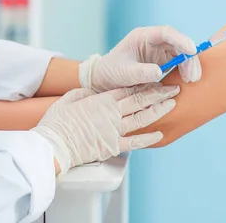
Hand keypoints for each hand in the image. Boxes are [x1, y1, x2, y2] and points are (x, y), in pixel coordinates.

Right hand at [31, 83, 178, 177]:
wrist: (52, 146)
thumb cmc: (57, 124)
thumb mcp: (68, 100)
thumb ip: (84, 93)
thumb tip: (92, 90)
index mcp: (102, 100)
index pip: (129, 88)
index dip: (145, 83)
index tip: (157, 79)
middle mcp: (112, 113)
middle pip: (140, 100)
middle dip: (160, 93)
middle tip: (173, 88)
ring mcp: (114, 130)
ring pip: (142, 117)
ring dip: (159, 110)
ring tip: (172, 103)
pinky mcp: (113, 146)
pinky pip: (135, 141)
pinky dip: (149, 138)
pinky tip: (160, 133)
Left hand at [79, 26, 201, 91]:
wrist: (105, 80)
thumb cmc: (111, 72)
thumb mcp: (124, 72)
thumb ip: (140, 72)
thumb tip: (159, 72)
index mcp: (143, 36)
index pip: (166, 33)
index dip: (181, 40)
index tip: (191, 51)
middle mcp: (155, 40)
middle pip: (178, 43)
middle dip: (188, 58)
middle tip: (192, 75)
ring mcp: (160, 50)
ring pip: (182, 53)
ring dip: (189, 65)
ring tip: (191, 80)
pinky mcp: (164, 60)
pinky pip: (180, 62)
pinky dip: (185, 70)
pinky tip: (187, 80)